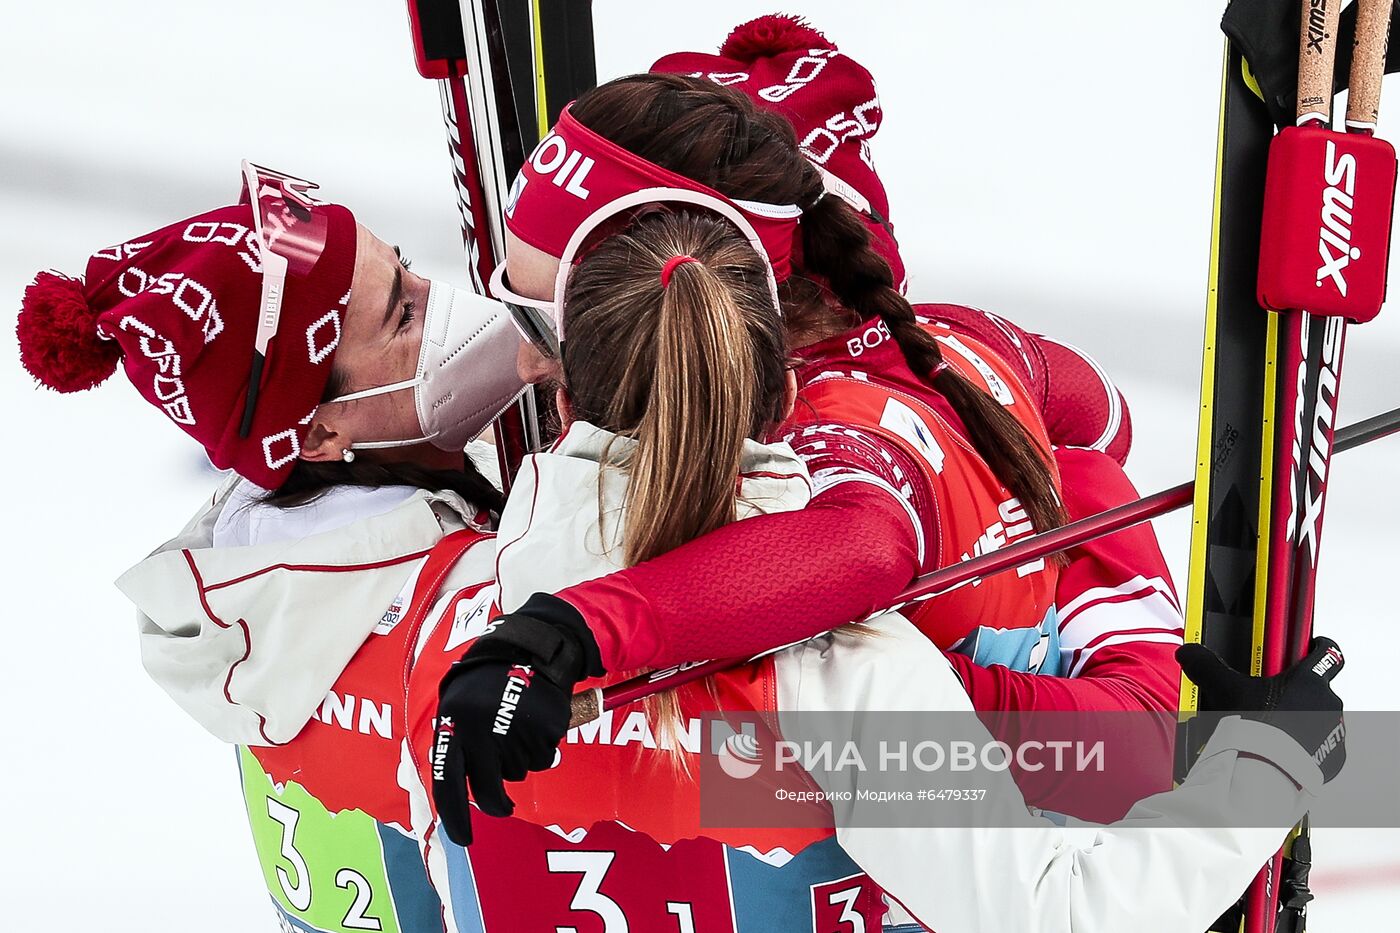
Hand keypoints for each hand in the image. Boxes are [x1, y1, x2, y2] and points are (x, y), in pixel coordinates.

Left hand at [431, 593, 603, 844]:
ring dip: (519, 762)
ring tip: (517, 731)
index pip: (448, 782)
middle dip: (496, 805)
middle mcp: (481, 730)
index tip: (463, 840)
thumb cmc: (488, 681)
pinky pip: (542, 758)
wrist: (530, 649)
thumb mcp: (458, 704)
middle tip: (502, 808)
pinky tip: (535, 724)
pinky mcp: (543, 728)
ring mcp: (513, 729)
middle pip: (488, 789)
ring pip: (518, 774)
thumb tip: (452, 787)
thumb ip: (454, 742)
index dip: (455, 816)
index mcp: (455, 725)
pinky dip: (541, 749)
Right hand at [1177, 636, 1345, 782]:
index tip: (1310, 646)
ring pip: (1319, 716)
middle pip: (1317, 687)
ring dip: (1302, 717)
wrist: (1265, 774)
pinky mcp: (1333, 759)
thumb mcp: (1223, 690)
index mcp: (1310, 681)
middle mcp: (1329, 703)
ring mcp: (1334, 732)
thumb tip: (1188, 651)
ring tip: (1272, 727)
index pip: (1329, 653)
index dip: (1319, 646)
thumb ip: (1205, 665)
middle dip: (1297, 689)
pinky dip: (1306, 745)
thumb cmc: (1253, 730)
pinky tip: (1282, 748)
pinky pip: (1322, 745)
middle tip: (1268, 697)